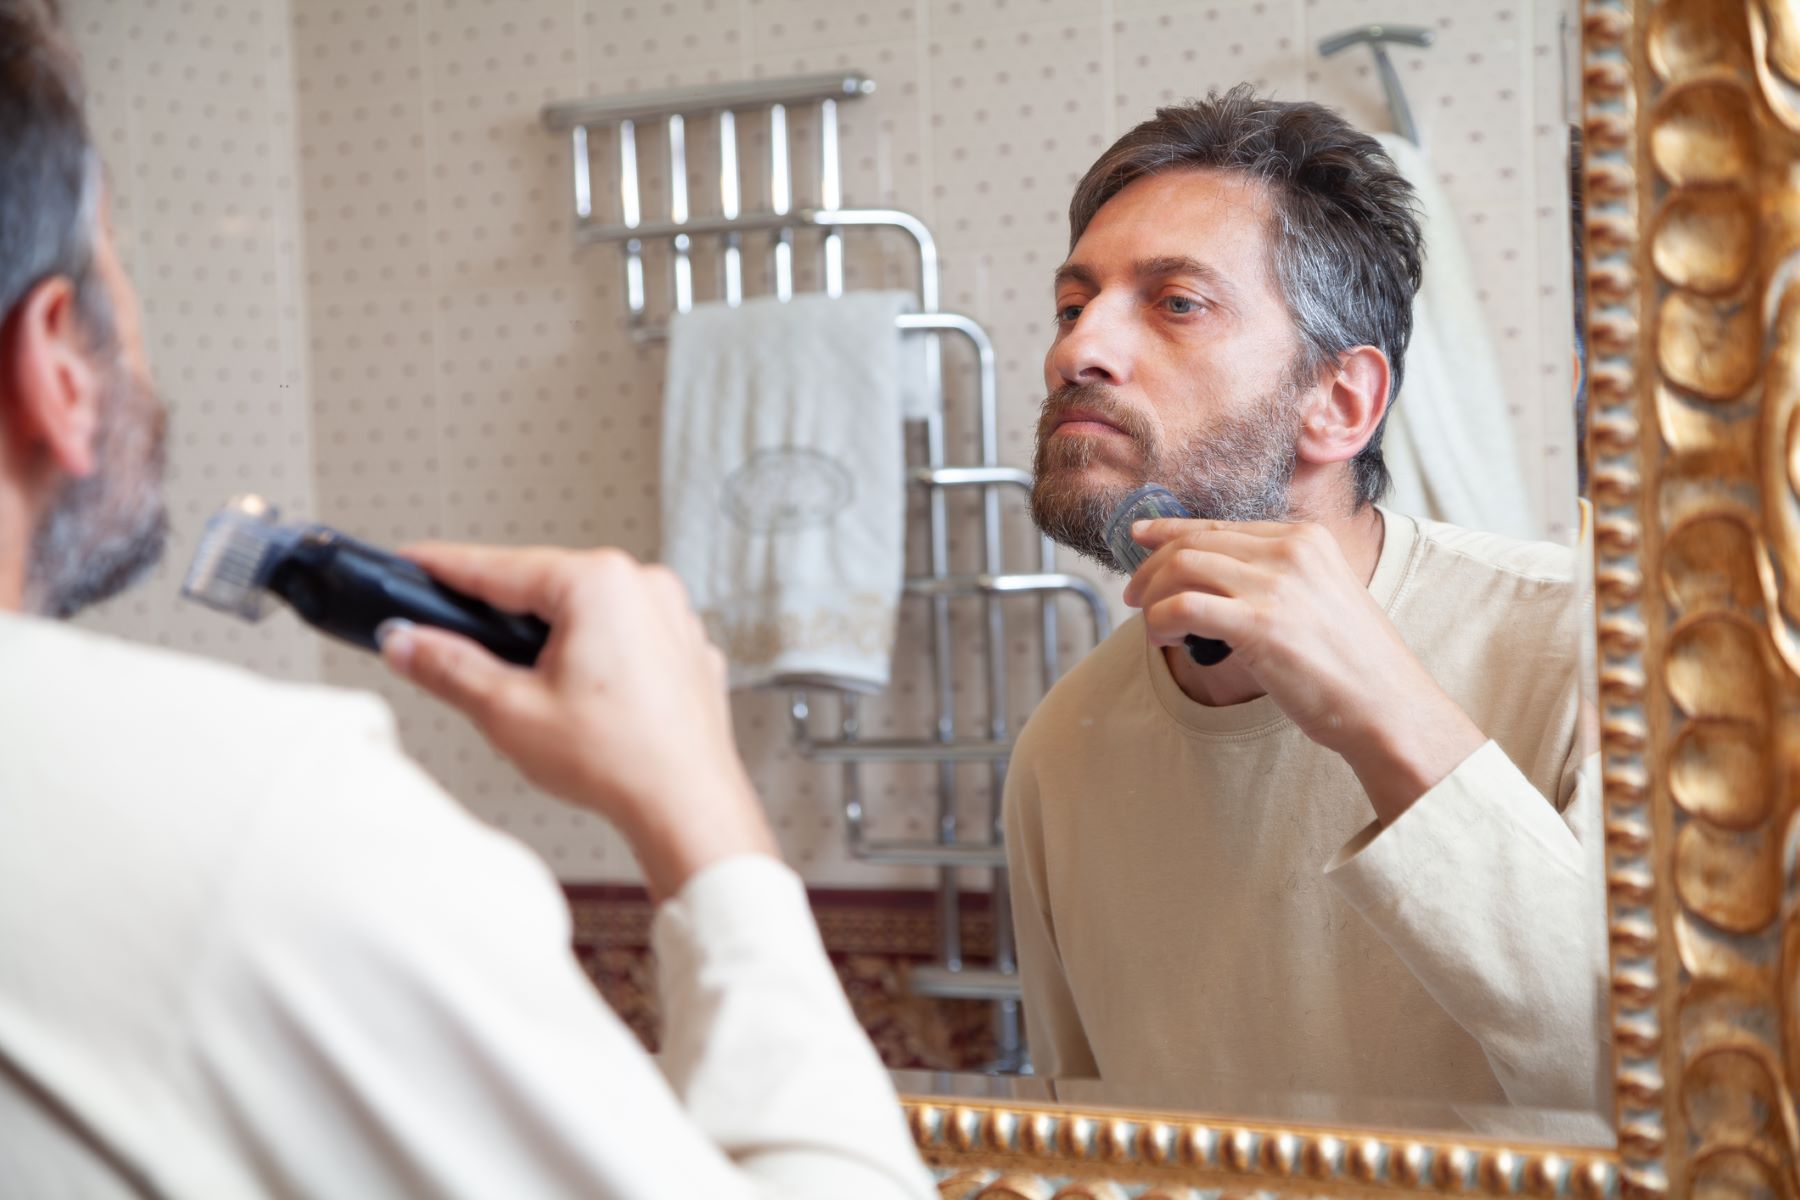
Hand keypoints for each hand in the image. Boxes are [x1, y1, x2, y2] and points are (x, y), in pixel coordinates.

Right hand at [378, 543, 776, 900]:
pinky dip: (595, 656)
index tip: (413, 562)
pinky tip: (577, 696)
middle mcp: (645, 587)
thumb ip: (448, 667)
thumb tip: (408, 643)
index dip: (444, 567)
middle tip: (453, 639)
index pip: (499, 566)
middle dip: (501, 616)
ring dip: (550, 638)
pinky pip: (625, 637)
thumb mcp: (508, 711)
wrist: (688, 807)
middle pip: (546, 588)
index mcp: (599, 584)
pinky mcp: (687, 649)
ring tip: (522, 684)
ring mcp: (673, 616)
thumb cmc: (620, 762)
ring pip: (588, 613)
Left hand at [1123, 518, 1484, 822]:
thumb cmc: (1354, 667)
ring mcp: (1276, 584)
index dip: (1171, 531)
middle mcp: (1290, 551)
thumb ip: (1276, 581)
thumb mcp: (1321, 599)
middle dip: (1152, 567)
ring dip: (1153, 597)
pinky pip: (1182, 607)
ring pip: (1181, 568)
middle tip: (1134, 594)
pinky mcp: (1260, 624)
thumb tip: (1212, 583)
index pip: (1220, 526)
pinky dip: (1160, 621)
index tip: (1141, 539)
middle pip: (1193, 542)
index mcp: (1306, 539)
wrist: (1388, 708)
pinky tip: (1165, 640)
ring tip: (1152, 625)